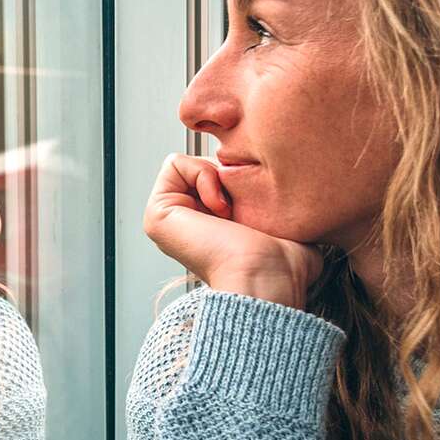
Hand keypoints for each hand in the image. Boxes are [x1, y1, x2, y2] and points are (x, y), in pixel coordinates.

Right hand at [143, 154, 321, 308]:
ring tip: (229, 210)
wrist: (266, 275)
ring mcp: (169, 221)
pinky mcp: (157, 214)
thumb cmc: (282, 259)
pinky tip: (219, 207)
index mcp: (210, 229)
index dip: (239, 177)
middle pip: (203, 167)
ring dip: (215, 178)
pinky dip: (202, 176)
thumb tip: (275, 187)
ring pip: (187, 164)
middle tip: (239, 208)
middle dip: (226, 176)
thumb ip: (270, 200)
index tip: (254, 205)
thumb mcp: (282, 218)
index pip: (220, 175)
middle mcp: (186, 226)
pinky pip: (174, 164)